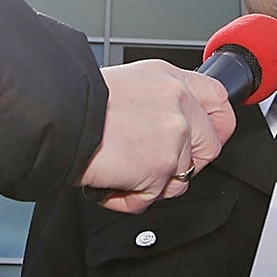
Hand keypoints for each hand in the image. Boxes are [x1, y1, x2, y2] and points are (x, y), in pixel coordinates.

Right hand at [80, 61, 237, 213]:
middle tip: (155, 166)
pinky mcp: (162, 166)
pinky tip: (111, 182)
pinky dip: (129, 198)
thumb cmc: (77, 103)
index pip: (219, 99)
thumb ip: (157, 103)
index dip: (217, 125)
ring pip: (181, 178)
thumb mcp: (127, 85)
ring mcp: (174, 135)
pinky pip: (152, 197)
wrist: (57, 115)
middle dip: (186, 165)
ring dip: (151, 184)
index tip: (209, 137)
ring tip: (121, 170)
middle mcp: (178, 103)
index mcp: (170, 79)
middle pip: (210, 146)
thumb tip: (166, 126)